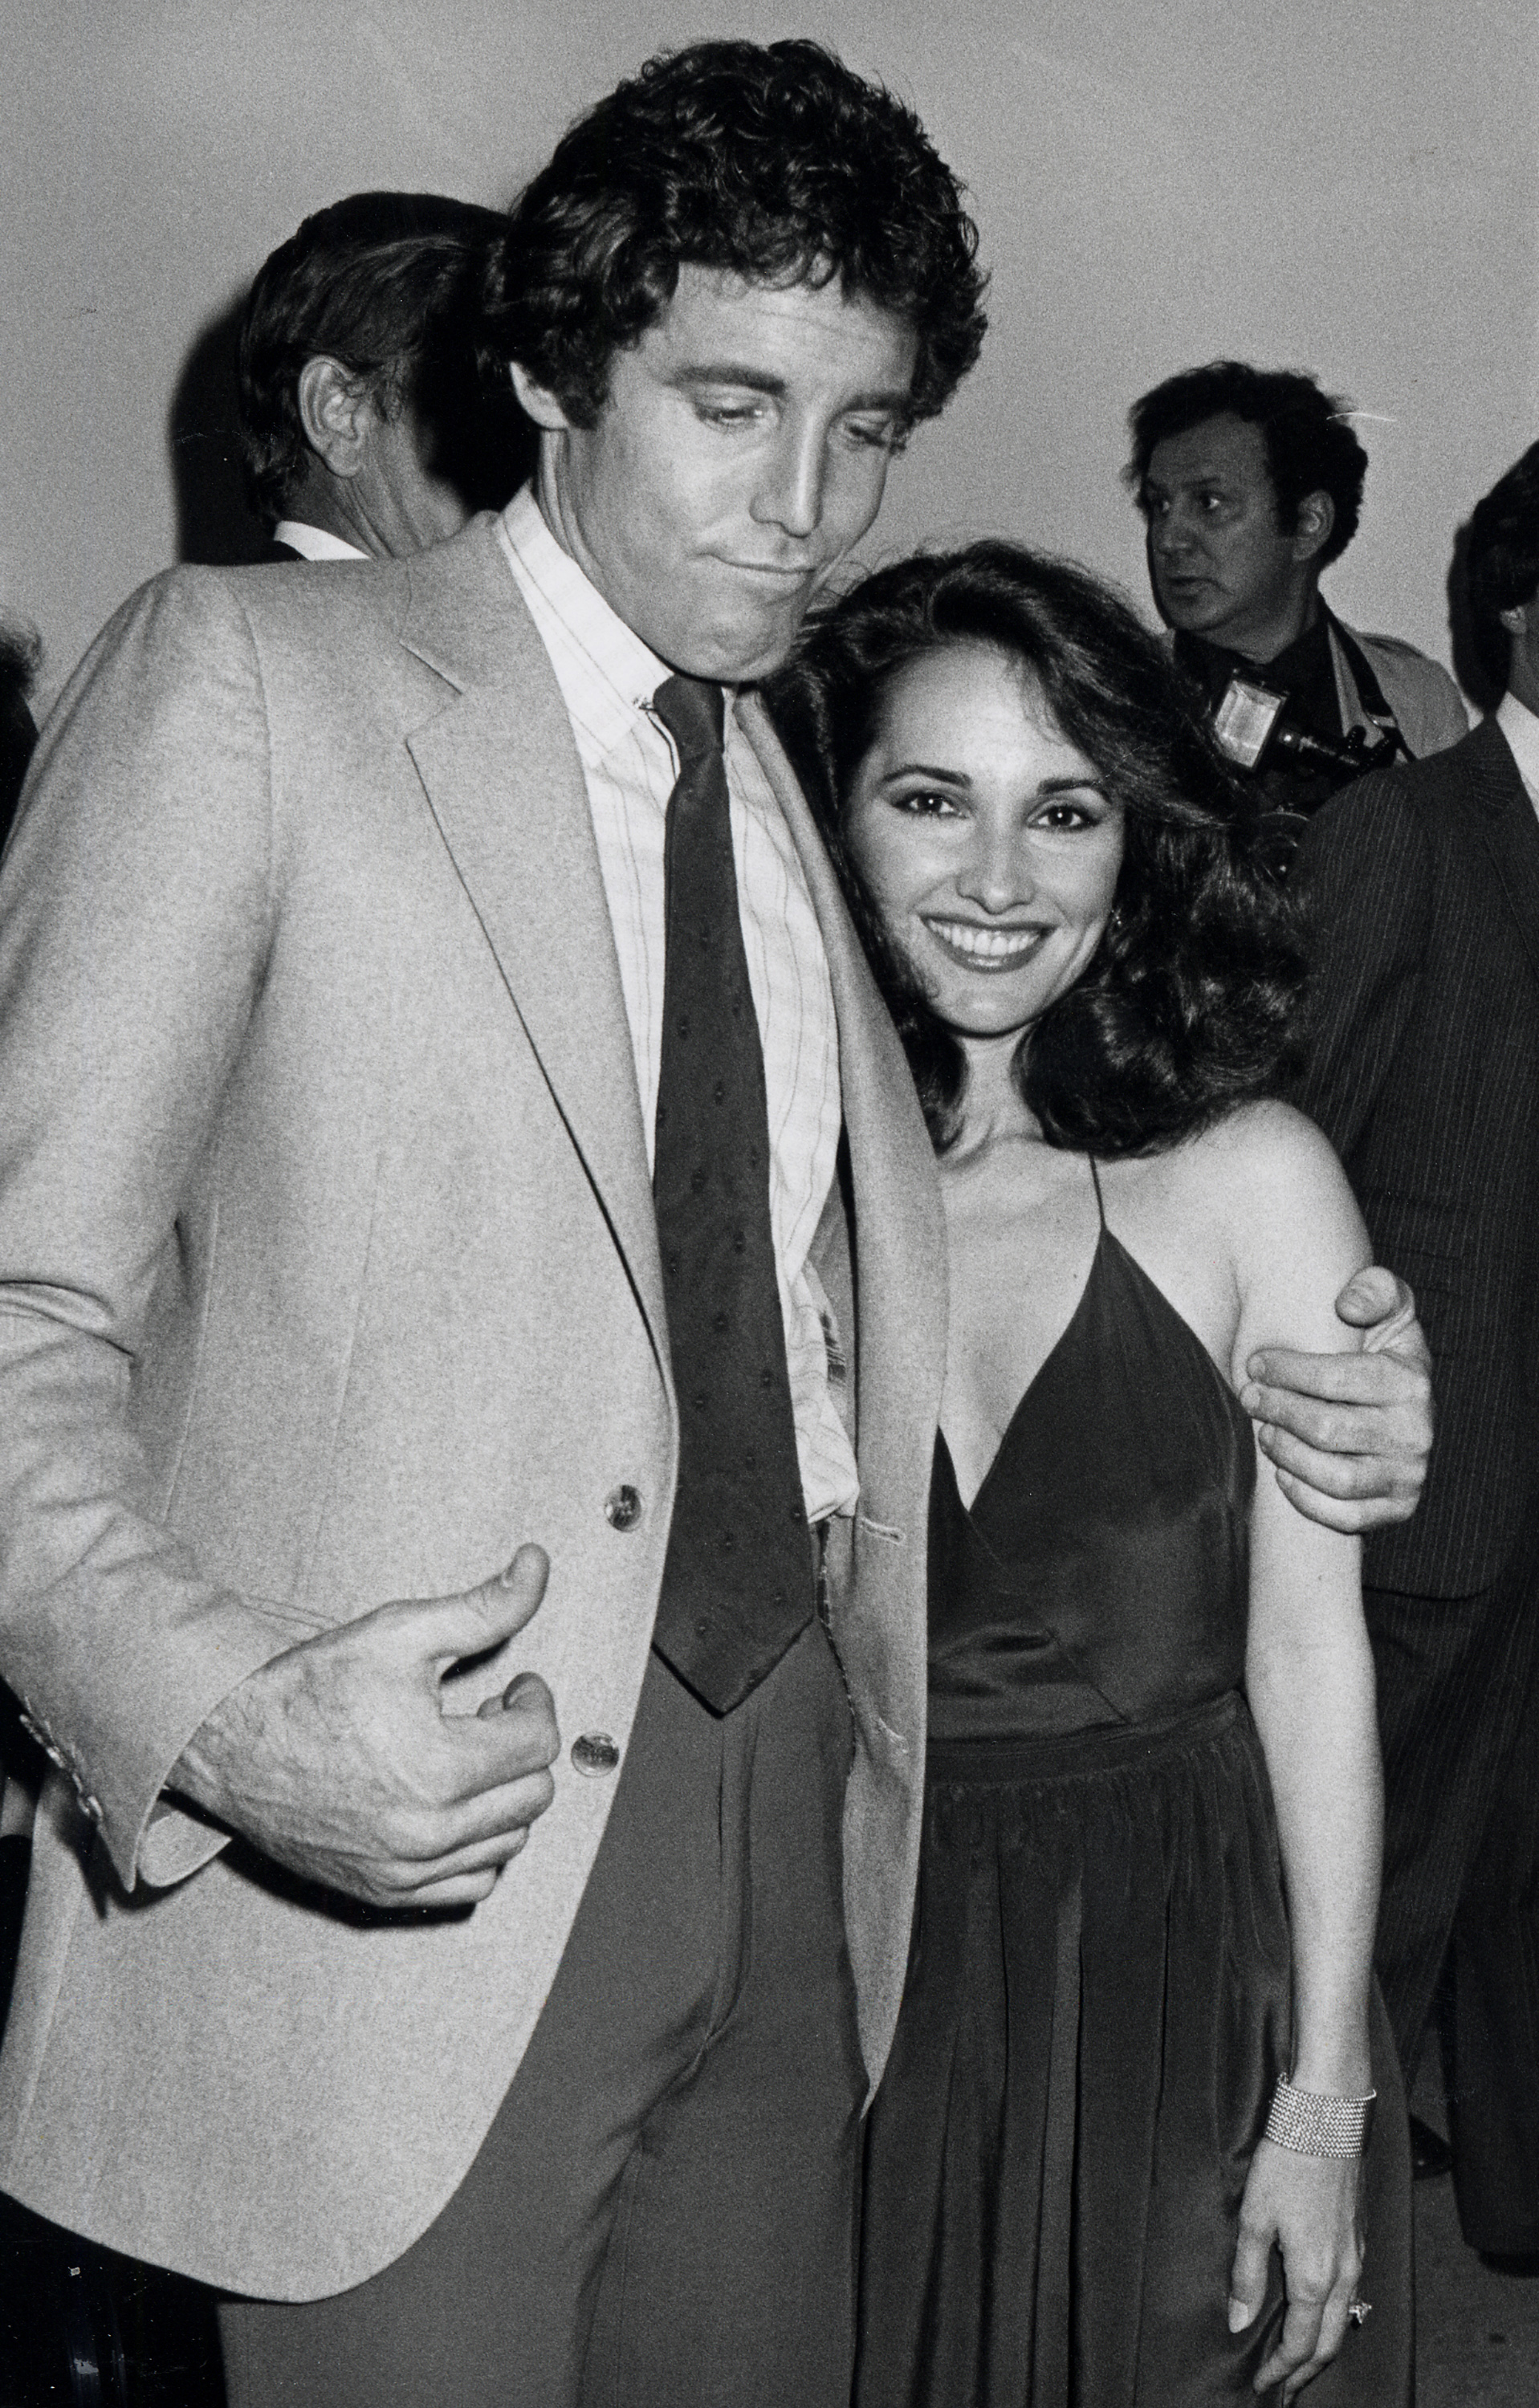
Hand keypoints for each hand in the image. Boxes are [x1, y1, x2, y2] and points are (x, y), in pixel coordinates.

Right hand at [170, 1545, 559, 1909]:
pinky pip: (472, 1884)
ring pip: (508, 1842)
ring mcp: (405, 1871)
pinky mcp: (385, 1892)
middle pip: (532, 1795)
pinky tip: (453, 1805)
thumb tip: (538, 1564)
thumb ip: (484, 1607)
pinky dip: (478, 1847)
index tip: (517, 1686)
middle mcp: (427, 1833)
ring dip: (504, 1796)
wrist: (230, 1745)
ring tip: (468, 1756)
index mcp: (439, 1769)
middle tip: (489, 1716)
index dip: (535, 1702)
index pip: (538, 1742)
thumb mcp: (400, 1632)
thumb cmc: (311, 1687)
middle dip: (522, 1747)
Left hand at [1229, 2139, 1363, 2398]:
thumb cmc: (1288, 2163)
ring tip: (1298, 2360)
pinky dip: (1332, 2317)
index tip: (1262, 2384)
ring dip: (1322, 2347)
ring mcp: (1355, 2258)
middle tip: (1283, 2387)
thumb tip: (1238, 2321)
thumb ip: (1247, 2274)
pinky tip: (1317, 2312)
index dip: (1281, 2369)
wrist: (1328, 2119)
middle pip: (1330, 2343)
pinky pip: (1349, 2295)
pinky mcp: (1357, 2239)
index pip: (1301, 2344)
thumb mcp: (1255, 2218)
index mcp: (1315, 2278)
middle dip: (1306, 2371)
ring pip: (1344, 2320)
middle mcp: (1343, 2275)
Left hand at [1240, 1268, 1431, 1533]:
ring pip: (1336, 1478)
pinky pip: (1346, 1517)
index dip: (1288, 1371)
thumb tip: (1346, 1305)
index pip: (1338, 1379)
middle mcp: (1417, 1433)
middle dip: (1278, 1410)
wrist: (1404, 1404)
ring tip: (1264, 1432)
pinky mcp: (1398, 1509)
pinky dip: (1306, 1499)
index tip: (1256, 1363)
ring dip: (1287, 1455)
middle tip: (1249, 1396)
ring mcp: (1410, 1475)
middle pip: (1329, 1429)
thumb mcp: (1389, 1309)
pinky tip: (1281, 1473)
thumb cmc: (1381, 1349)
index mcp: (1412, 1381)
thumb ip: (1375, 1289)